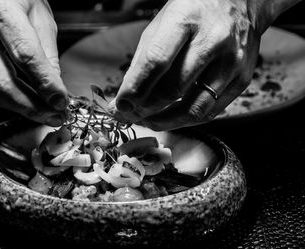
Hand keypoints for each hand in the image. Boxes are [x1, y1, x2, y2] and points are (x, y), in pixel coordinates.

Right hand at [0, 0, 67, 125]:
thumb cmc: (17, 1)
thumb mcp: (42, 20)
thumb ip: (48, 56)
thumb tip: (55, 91)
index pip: (25, 56)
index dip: (45, 83)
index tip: (60, 101)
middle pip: (3, 81)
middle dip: (32, 106)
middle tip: (54, 116)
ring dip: (22, 108)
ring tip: (44, 112)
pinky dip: (6, 102)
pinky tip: (23, 102)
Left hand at [110, 0, 298, 130]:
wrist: (240, 1)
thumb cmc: (195, 13)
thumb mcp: (162, 24)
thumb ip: (143, 61)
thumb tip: (126, 97)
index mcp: (186, 20)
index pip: (156, 61)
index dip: (135, 89)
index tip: (121, 106)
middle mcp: (213, 40)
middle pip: (173, 88)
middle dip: (145, 109)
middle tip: (130, 115)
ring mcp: (232, 62)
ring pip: (193, 108)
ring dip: (164, 121)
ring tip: (147, 120)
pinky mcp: (242, 79)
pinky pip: (210, 112)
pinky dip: (185, 120)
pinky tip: (170, 117)